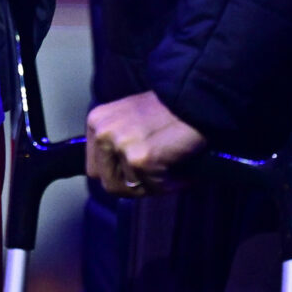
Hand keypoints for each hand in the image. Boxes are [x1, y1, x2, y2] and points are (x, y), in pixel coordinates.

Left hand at [85, 91, 207, 195]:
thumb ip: (116, 144)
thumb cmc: (168, 112)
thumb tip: (115, 176)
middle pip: (109, 184)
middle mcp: (103, 132)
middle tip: (157, 176)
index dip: (119, 176)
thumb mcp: (130, 120)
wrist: (196, 102)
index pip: (94, 170)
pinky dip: (170, 185)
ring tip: (170, 168)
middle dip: (135, 185)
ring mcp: (120, 145)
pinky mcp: (140, 159)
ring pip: (130, 190)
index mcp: (97, 121)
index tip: (138, 172)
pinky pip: (153, 188)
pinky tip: (181, 171)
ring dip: (153, 185)